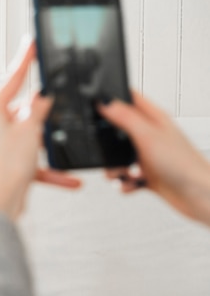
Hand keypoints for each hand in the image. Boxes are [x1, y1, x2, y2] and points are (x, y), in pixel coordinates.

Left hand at [0, 40, 80, 219]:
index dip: (26, 58)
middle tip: (59, 102)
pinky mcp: (10, 162)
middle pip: (25, 108)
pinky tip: (71, 180)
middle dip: (44, 111)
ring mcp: (0, 144)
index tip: (33, 42)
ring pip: (32, 134)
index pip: (12, 78)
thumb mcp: (30, 130)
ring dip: (48, 142)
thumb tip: (44, 96)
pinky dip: (50, 169)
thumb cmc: (6, 169)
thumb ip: (39, 109)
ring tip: (62, 142)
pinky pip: (35, 160)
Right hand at [100, 91, 209, 225]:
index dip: (112, 99)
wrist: (199, 196)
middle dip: (108, 143)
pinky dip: (125, 182)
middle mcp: (150, 136)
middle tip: (109, 150)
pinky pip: (126, 176)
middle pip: (118, 131)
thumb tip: (105, 102)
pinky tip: (131, 184)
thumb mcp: (148, 136)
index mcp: (153, 119)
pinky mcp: (148, 175)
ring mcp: (149, 155)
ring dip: (115, 167)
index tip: (97, 107)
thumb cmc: (184, 164)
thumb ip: (125, 118)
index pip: (129, 99)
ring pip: (119, 156)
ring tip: (122, 173)